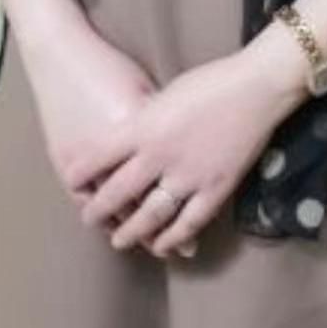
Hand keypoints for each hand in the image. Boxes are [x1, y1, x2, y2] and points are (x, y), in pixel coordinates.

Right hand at [19, 15, 199, 259]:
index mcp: (149, 135)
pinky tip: (106, 218)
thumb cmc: (111, 69)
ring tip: (138, 239)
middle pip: (145, 207)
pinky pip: (86, 196)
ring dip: (125, 226)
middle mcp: (123, 155)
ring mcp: (91, 161)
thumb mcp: (146, 95)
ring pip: (114, 209)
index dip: (183, 219)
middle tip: (177, 252)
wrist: (61, 52)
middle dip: (160, 234)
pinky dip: (99, 210)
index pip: (170, 190)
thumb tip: (181, 156)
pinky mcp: (66, 158)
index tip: (194, 237)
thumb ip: (163, 130)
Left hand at [66, 49, 296, 257]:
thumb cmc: (209, 82)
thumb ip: (145, 121)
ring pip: (151, 215)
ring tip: (119, 241)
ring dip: (132, 232)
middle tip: (89, 220)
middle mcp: (160, 155)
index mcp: (144, 127)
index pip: (100, 156)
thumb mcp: (165, 96)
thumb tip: (128, 139)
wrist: (255, 88)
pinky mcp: (215, 188)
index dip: (82, 173)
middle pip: (119, 192)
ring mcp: (188, 175)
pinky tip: (162, 245)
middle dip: (100, 209)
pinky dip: (173, 237)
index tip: (71, 183)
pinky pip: (189, 222)